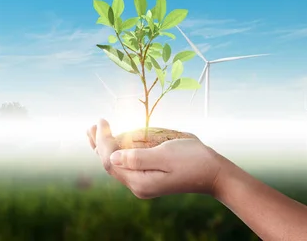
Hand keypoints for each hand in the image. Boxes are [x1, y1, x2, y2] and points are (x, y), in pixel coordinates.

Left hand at [87, 118, 224, 197]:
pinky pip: (126, 165)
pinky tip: (114, 142)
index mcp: (140, 181)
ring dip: (105, 147)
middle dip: (98, 144)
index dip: (102, 140)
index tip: (102, 120)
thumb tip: (111, 157)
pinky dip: (117, 151)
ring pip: (116, 165)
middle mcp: (138, 186)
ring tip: (95, 131)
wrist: (214, 173)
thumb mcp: (165, 155)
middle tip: (91, 125)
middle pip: (109, 165)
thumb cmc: (193, 160)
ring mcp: (143, 183)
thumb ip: (137, 157)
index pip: (109, 161)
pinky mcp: (149, 178)